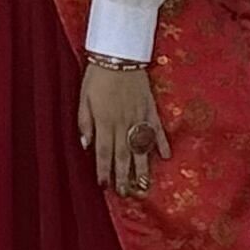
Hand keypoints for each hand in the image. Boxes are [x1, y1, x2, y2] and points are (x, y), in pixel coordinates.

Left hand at [79, 63, 169, 195]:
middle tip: (125, 193)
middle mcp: (123, 123)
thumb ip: (84, 122)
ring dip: (143, 168)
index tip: (104, 186)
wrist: (118, 55)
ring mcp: (139, 118)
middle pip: (123, 155)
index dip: (104, 170)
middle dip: (124, 176)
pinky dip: (162, 143)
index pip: (104, 152)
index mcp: (105, 121)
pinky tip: (167, 157)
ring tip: (145, 186)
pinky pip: (158, 130)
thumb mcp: (82, 98)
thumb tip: (85, 145)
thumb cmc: (96, 76)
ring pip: (141, 148)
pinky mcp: (151, 109)